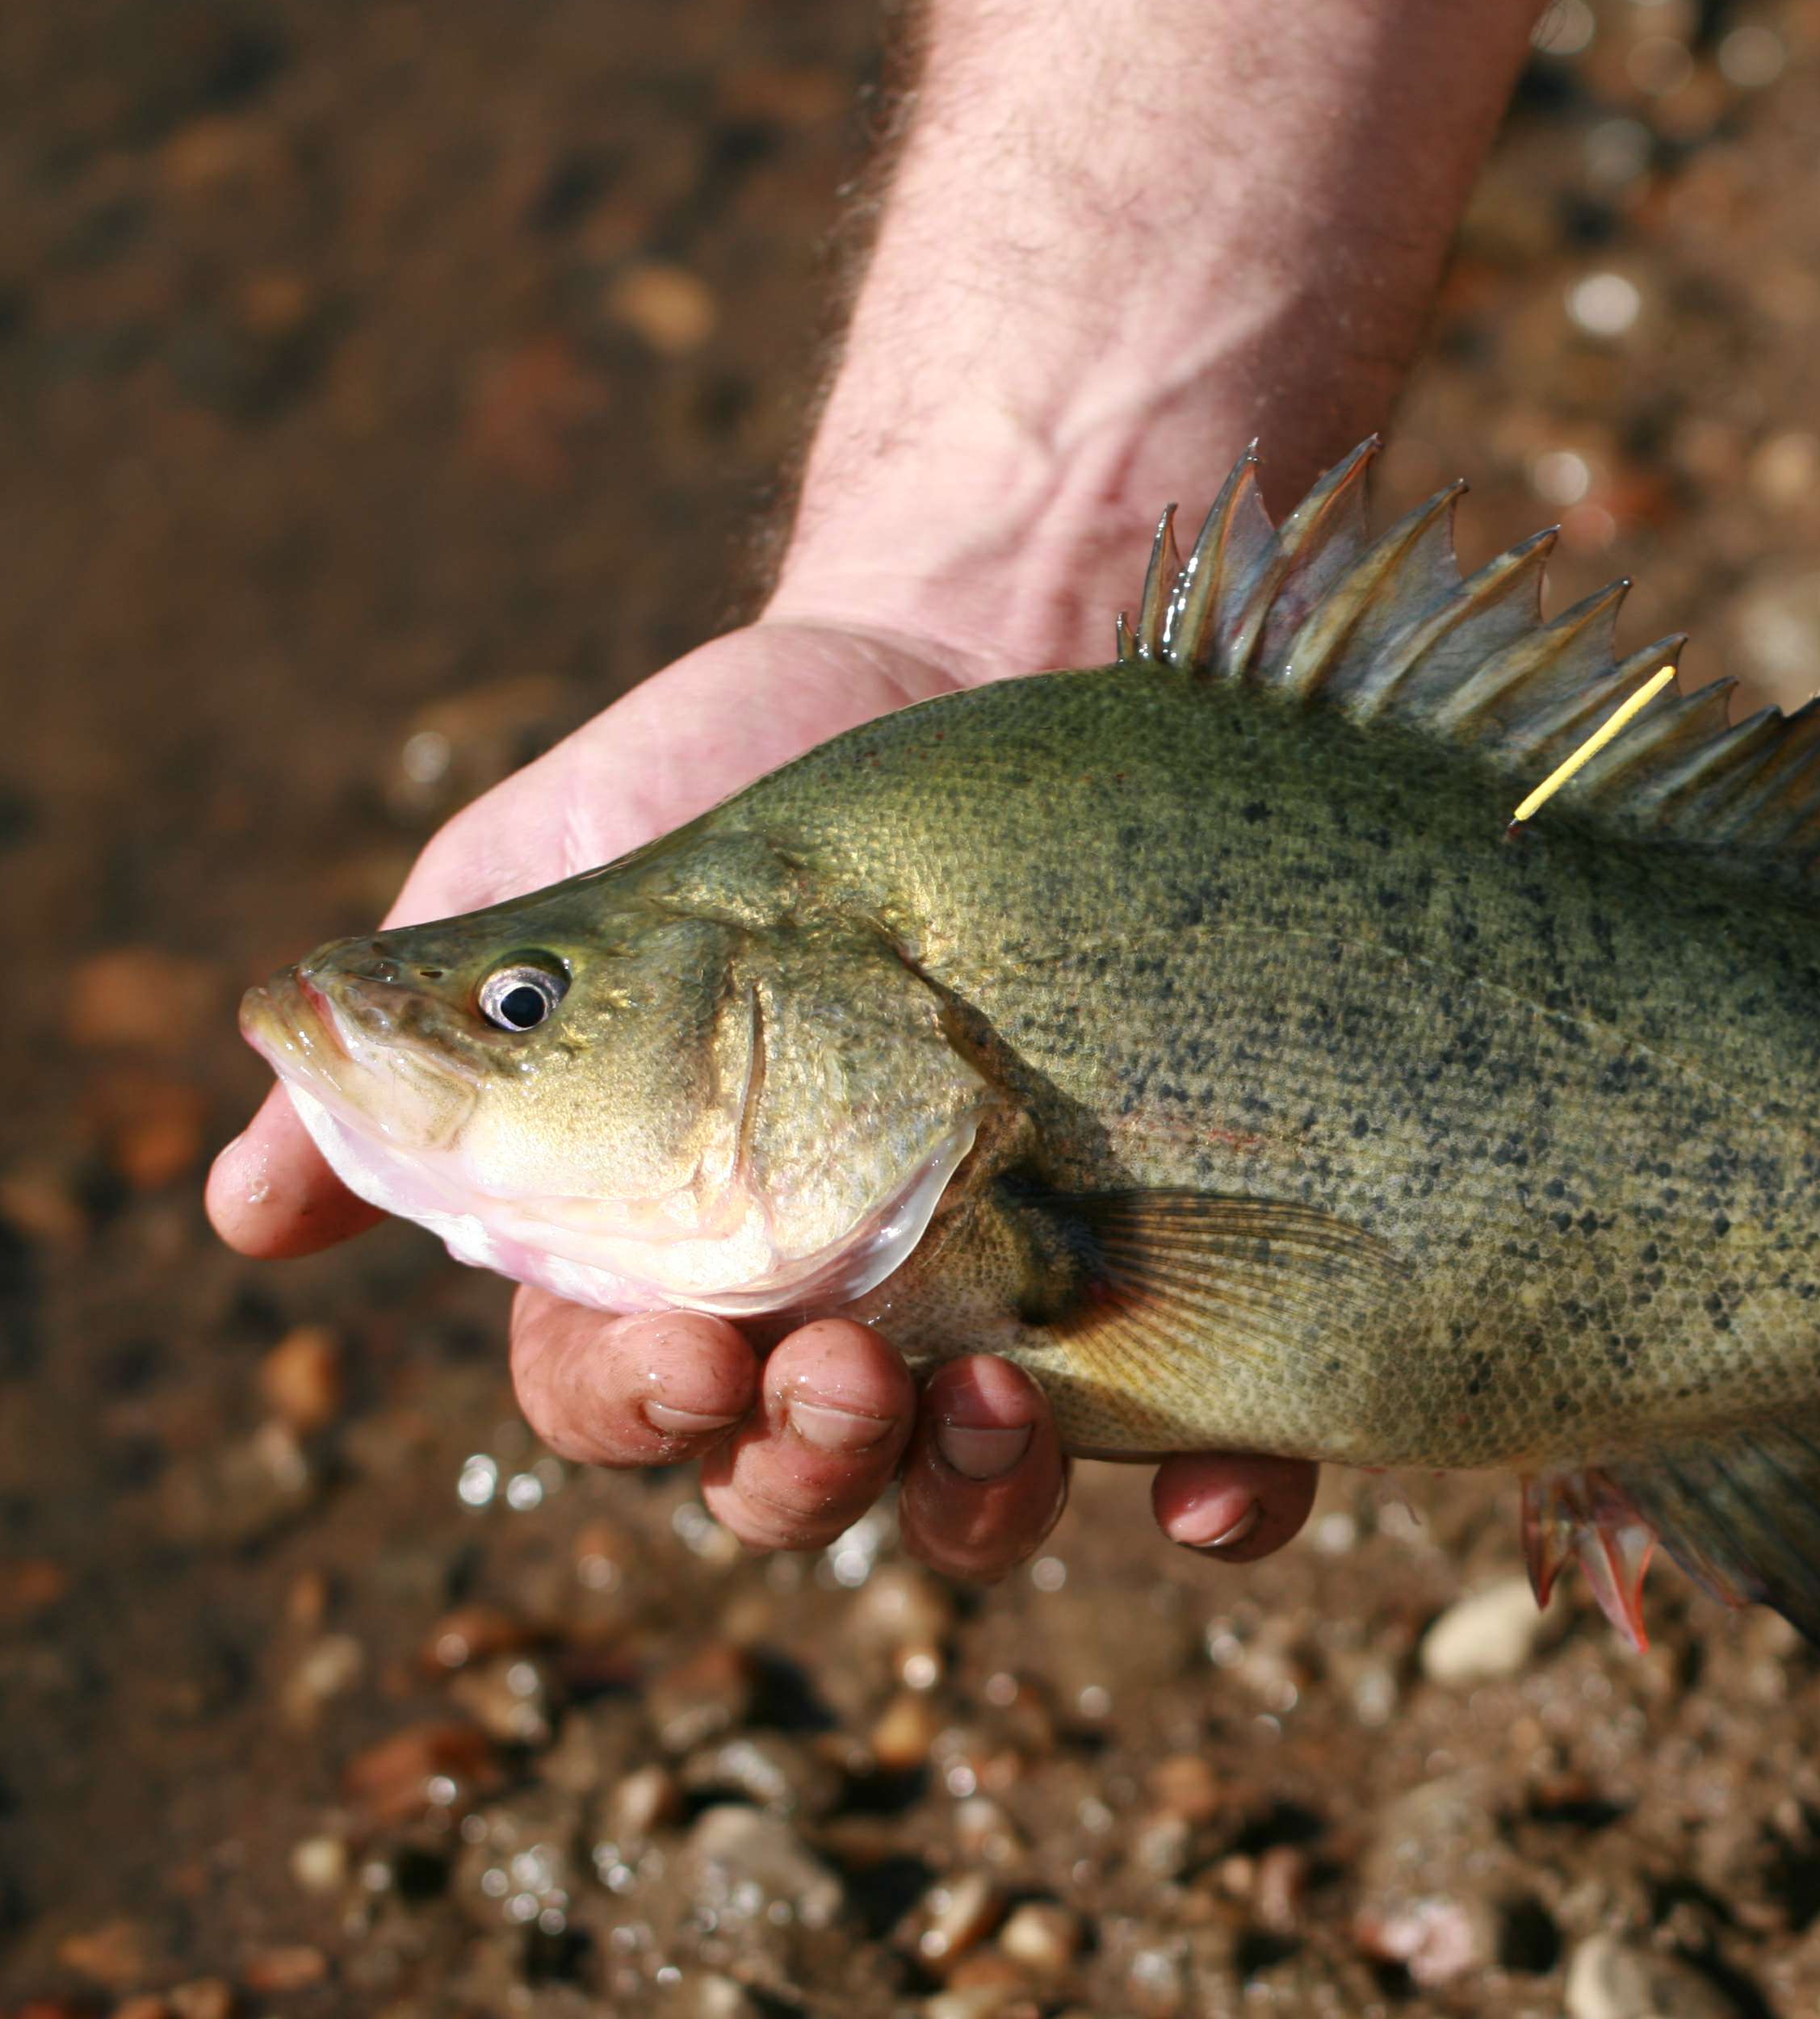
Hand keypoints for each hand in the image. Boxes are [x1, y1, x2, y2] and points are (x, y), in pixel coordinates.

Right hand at [207, 0, 1581, 1578]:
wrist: (971, 669)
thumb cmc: (737, 787)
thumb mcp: (554, 890)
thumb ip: (407, 1051)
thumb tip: (241, 1214)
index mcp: (669, 1254)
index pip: (622, 1399)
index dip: (644, 1404)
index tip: (691, 1341)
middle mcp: (833, 1314)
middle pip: (794, 1487)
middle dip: (804, 1468)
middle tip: (838, 1366)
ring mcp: (1009, 1316)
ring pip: (975, 1504)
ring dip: (973, 1498)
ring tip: (1002, 1394)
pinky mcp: (1176, 1288)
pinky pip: (1218, 1456)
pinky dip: (1222, 1504)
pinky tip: (1220, 1489)